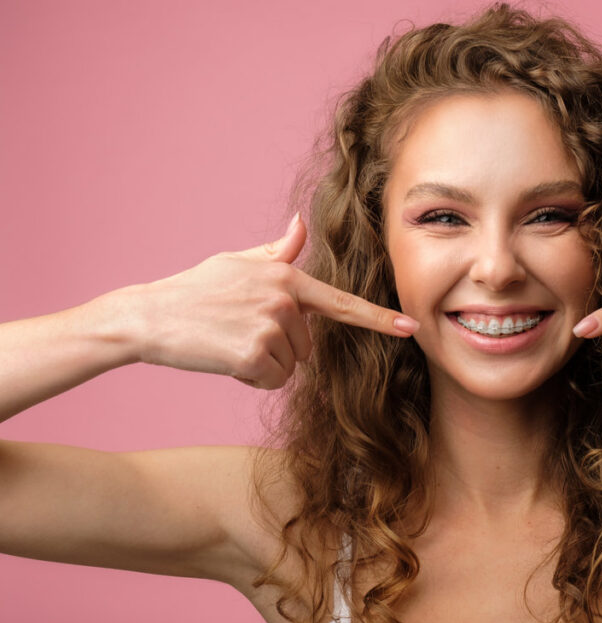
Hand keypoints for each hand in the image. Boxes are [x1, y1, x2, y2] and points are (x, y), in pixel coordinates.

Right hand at [131, 213, 418, 388]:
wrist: (150, 316)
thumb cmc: (196, 290)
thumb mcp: (240, 262)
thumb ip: (280, 251)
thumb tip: (301, 222)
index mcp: (288, 277)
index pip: (342, 303)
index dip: (379, 319)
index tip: (410, 327)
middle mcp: (286, 300)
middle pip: (309, 347)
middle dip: (279, 346)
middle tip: (238, 329)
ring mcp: (272, 326)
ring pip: (291, 366)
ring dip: (264, 363)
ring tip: (229, 341)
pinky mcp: (256, 354)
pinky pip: (273, 380)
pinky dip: (251, 377)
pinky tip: (225, 357)